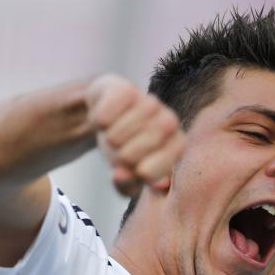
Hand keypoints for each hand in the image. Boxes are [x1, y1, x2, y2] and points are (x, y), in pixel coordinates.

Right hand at [85, 75, 185, 195]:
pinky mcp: (126, 89)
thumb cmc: (126, 145)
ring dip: (106, 138)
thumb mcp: (128, 173)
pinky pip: (103, 118)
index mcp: (177, 146)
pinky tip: (106, 116)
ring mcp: (150, 103)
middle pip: (128, 156)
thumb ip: (126, 185)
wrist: (110, 110)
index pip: (148, 173)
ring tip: (113, 131)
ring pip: (115, 137)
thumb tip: (120, 175)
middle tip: (119, 147)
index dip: (131, 173)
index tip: (134, 164)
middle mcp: (169, 122)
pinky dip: (97, 122)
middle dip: (116, 156)